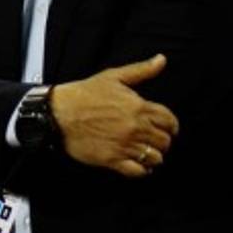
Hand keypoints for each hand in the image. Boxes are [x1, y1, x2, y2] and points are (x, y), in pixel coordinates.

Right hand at [50, 54, 179, 177]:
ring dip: (154, 156)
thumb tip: (161, 60)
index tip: (169, 128)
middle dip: (163, 141)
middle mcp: (135, 128)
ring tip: (148, 152)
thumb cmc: (84, 94)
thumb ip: (142, 70)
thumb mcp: (114, 76)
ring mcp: (125, 145)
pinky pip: (138, 171)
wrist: (59, 113)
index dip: (172, 125)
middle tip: (155, 139)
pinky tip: (140, 165)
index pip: (169, 121)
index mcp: (138, 107)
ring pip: (155, 158)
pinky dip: (142, 170)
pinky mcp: (113, 159)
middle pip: (165, 141)